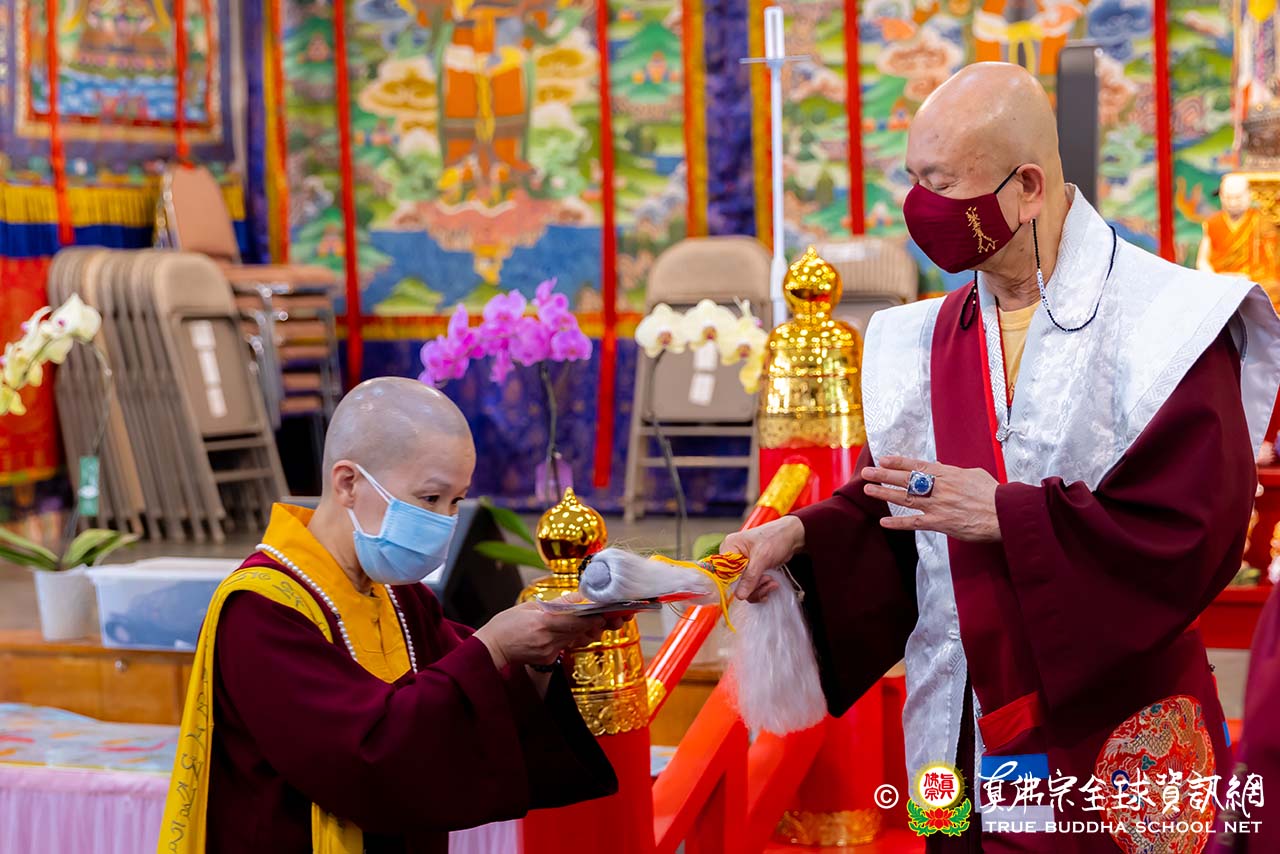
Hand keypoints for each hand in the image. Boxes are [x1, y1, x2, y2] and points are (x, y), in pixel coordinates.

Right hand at [474, 602, 618, 669]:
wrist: (490, 649)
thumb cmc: (506, 624)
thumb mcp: (528, 606)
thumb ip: (556, 604)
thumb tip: (577, 597)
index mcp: (543, 622)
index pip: (576, 621)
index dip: (594, 618)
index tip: (606, 613)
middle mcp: (548, 639)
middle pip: (580, 631)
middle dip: (595, 624)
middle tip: (609, 617)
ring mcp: (549, 651)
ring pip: (575, 640)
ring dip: (584, 631)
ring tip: (592, 623)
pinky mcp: (548, 659)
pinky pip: (565, 647)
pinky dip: (569, 639)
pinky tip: (567, 633)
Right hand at [725, 515, 805, 602]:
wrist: (791, 537)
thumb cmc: (775, 538)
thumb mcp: (762, 557)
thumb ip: (750, 577)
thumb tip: (740, 595)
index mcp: (729, 547)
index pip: (723, 572)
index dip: (734, 583)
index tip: (748, 588)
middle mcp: (733, 557)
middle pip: (734, 583)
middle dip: (753, 586)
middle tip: (767, 580)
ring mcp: (742, 565)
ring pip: (743, 587)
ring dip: (759, 588)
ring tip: (772, 582)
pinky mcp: (751, 571)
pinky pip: (750, 587)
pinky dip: (761, 589)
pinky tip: (771, 584)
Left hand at [861, 455, 1000, 541]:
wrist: (1005, 514)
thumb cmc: (994, 495)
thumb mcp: (974, 475)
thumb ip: (955, 473)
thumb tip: (943, 469)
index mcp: (949, 474)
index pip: (918, 465)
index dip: (899, 462)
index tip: (883, 459)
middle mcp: (940, 488)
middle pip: (906, 479)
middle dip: (884, 475)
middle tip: (867, 473)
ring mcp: (938, 505)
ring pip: (906, 498)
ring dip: (885, 493)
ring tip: (868, 490)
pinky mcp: (941, 523)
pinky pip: (915, 523)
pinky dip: (898, 523)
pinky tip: (884, 522)